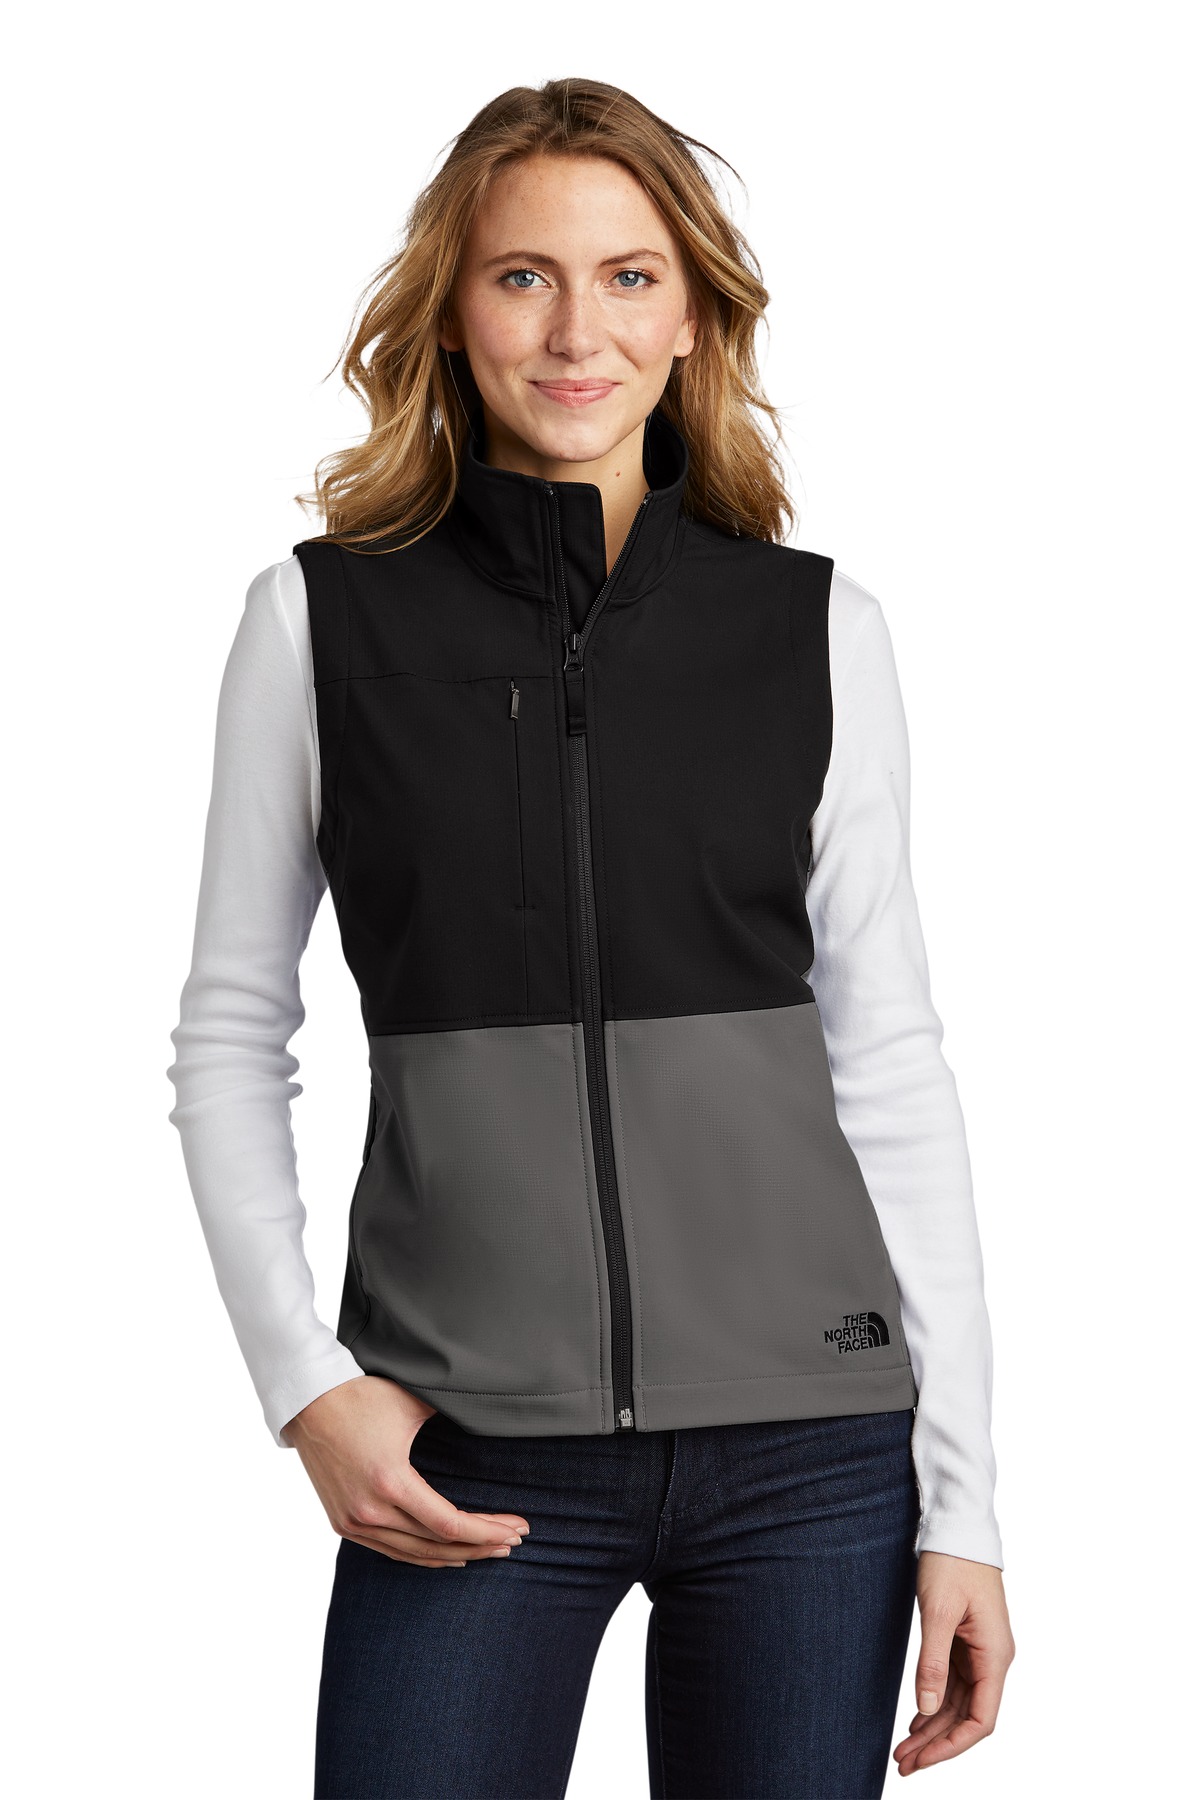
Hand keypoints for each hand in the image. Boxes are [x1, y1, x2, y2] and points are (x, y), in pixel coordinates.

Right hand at [280, 1376, 530, 1567]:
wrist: (308, 1403)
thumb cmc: (361, 1397)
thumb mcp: (411, 1403)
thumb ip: (452, 1416)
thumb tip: (488, 1415)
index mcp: (390, 1482)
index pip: (450, 1524)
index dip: (488, 1531)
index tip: (517, 1528)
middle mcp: (370, 1511)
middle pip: (437, 1544)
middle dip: (482, 1544)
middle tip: (514, 1541)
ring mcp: (353, 1522)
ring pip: (414, 1554)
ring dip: (454, 1554)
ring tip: (489, 1550)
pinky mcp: (343, 1522)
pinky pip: (391, 1550)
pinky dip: (421, 1555)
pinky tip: (447, 1554)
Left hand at [893, 1549, 1015, 1775]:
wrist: (958, 1526)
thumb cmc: (952, 1562)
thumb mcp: (937, 1611)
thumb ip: (933, 1662)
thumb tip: (927, 1709)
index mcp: (995, 1656)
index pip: (981, 1720)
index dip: (952, 1745)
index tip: (923, 1759)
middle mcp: (993, 1659)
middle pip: (968, 1717)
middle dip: (936, 1743)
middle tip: (902, 1763)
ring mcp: (980, 1652)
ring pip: (959, 1703)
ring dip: (933, 1728)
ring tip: (903, 1749)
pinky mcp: (966, 1642)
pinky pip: (954, 1685)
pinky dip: (935, 1704)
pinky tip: (916, 1719)